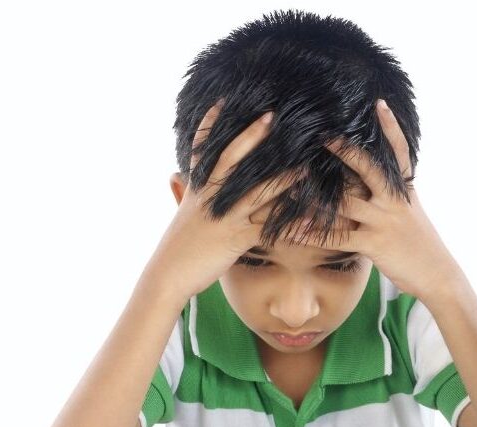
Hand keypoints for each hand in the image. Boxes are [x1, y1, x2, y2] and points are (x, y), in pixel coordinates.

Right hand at [144, 99, 303, 302]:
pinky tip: (309, 220)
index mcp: (197, 189)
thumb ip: (184, 193)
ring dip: (282, 179)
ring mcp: (223, 218)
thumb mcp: (181, 214)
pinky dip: (290, 225)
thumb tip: (177, 175)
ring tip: (304, 167)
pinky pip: (267, 229)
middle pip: (231, 160)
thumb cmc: (177, 247)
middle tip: (271, 116)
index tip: (223, 100)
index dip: (211, 125)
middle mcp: (210, 199)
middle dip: (251, 137)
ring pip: (255, 193)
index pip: (202, 149)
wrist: (167, 276)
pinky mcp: (235, 239)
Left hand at [290, 99, 464, 303]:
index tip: (380, 104)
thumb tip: (375, 181)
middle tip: (323, 136)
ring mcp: (385, 223)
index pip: (399, 153)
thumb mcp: (412, 214)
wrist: (437, 275)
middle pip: (369, 170)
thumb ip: (393, 196)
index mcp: (404, 192)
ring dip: (316, 196)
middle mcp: (395, 202)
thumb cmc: (421, 244)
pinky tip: (295, 231)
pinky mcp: (374, 245)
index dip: (391, 128)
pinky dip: (314, 235)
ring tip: (291, 186)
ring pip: (346, 203)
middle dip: (346, 152)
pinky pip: (338, 238)